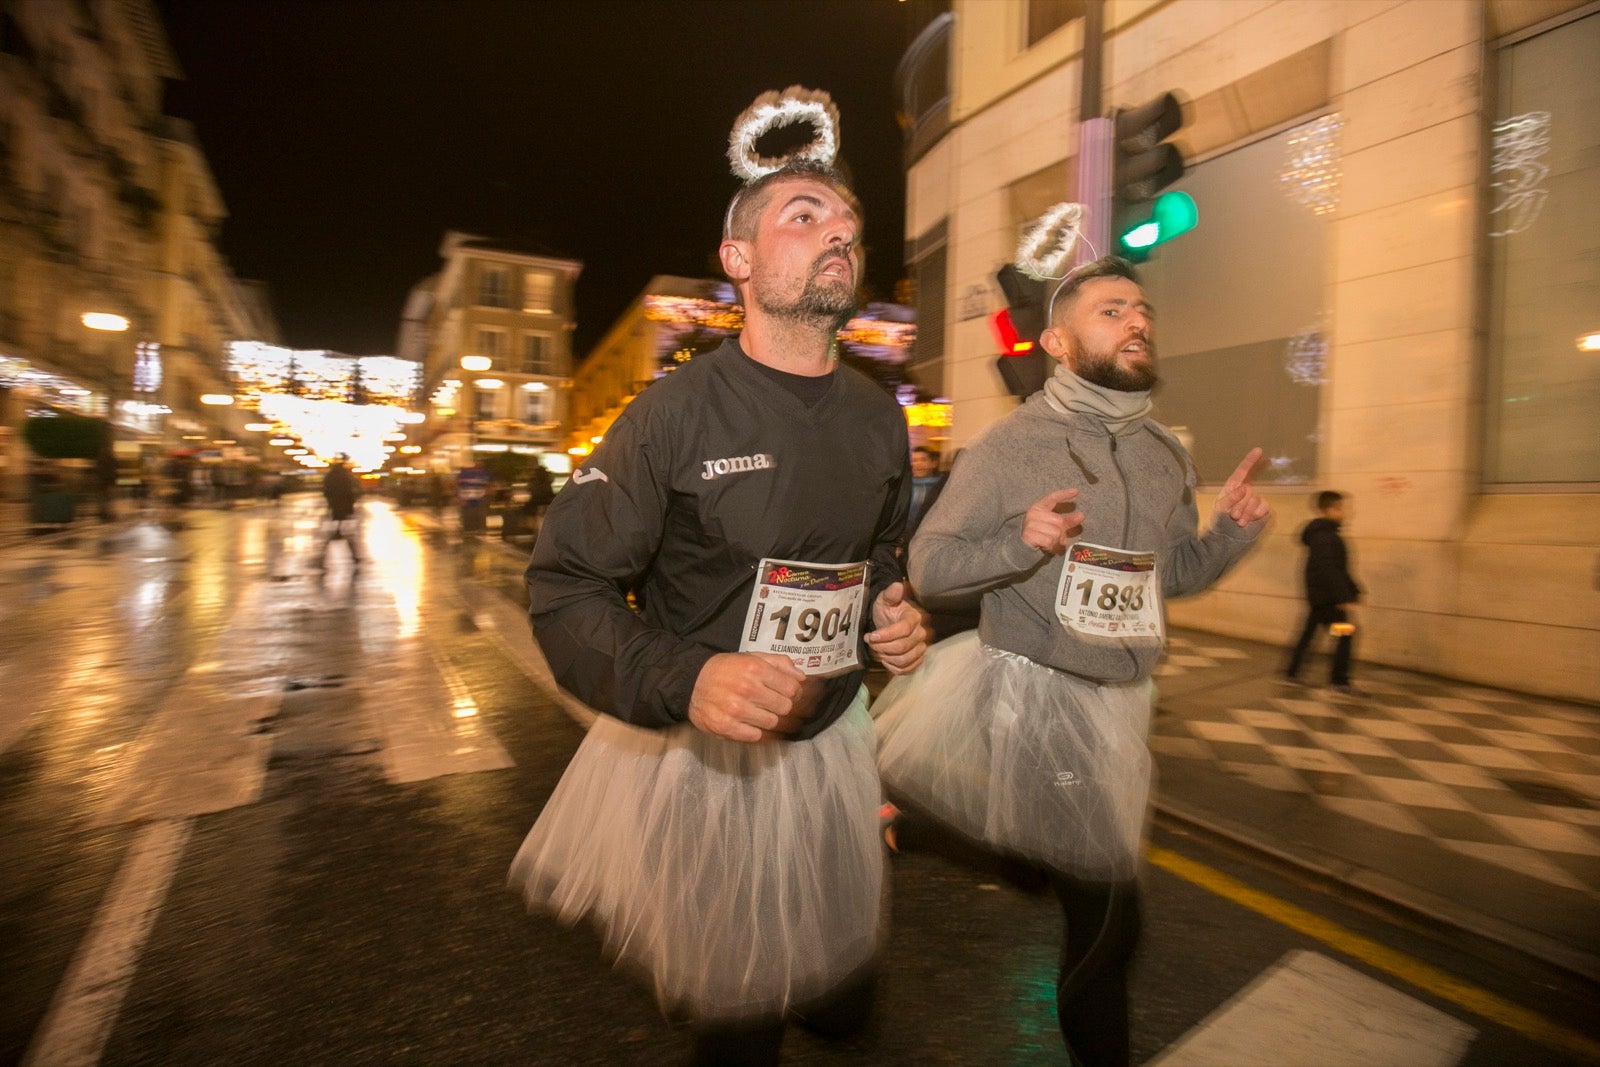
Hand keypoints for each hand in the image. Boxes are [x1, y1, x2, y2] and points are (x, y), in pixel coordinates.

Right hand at [688, 652, 816, 742]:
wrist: (691, 683)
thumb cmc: (725, 670)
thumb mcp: (751, 657)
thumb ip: (779, 664)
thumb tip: (802, 677)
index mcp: (755, 668)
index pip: (792, 688)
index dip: (792, 692)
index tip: (786, 693)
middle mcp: (747, 688)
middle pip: (784, 707)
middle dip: (781, 706)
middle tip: (771, 703)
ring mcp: (736, 709)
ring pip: (772, 722)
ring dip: (768, 719)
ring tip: (757, 712)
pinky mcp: (726, 727)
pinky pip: (755, 736)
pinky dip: (755, 731)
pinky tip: (748, 722)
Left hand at [866, 581, 930, 674]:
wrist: (890, 621)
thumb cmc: (887, 610)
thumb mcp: (884, 599)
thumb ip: (890, 594)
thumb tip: (897, 586)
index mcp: (915, 616)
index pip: (904, 629)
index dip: (886, 635)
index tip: (871, 636)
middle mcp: (922, 632)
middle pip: (903, 647)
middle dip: (882, 646)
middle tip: (870, 642)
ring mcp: (921, 647)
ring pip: (904, 660)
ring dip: (886, 657)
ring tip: (877, 649)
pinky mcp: (918, 659)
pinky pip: (907, 669)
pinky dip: (893, 667)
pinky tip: (885, 659)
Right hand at [1022, 488, 1084, 554]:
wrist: (1023, 546)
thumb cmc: (1040, 533)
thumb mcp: (1053, 525)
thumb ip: (1067, 521)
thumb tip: (1081, 516)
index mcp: (1039, 508)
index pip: (1053, 498)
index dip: (1064, 494)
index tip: (1076, 491)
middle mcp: (1034, 514)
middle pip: (1059, 520)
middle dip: (1061, 531)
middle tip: (1054, 537)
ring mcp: (1031, 524)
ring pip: (1055, 533)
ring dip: (1055, 540)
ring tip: (1048, 541)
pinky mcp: (1029, 535)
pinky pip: (1049, 541)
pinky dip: (1050, 546)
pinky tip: (1044, 545)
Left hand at [1215, 448, 1269, 526]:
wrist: (1226, 539)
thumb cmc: (1219, 522)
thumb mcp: (1220, 508)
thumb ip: (1230, 498)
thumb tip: (1244, 488)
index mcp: (1233, 487)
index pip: (1242, 471)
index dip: (1250, 460)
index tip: (1258, 449)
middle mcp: (1245, 492)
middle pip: (1249, 491)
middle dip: (1240, 505)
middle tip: (1232, 516)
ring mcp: (1254, 501)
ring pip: (1256, 500)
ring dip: (1246, 512)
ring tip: (1238, 521)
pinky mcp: (1262, 511)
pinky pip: (1264, 507)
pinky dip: (1255, 515)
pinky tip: (1248, 522)